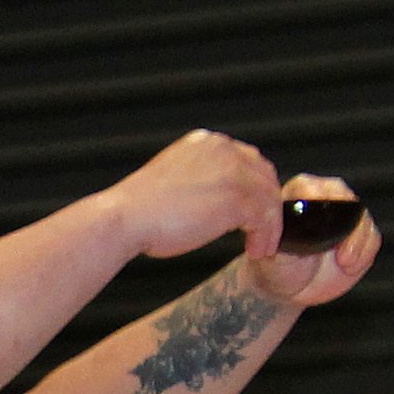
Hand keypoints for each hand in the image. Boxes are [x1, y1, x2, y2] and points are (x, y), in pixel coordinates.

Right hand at [103, 127, 282, 261]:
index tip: (253, 212)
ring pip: (269, 198)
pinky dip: (266, 235)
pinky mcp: (237, 198)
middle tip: (263, 232)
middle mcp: (223, 150)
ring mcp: (233, 172)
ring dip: (270, 226)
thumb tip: (211, 199)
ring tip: (262, 247)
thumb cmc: (137, 210)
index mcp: (206, 143)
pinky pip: (266, 217)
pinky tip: (256, 250)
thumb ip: (197, 180)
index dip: (255, 187)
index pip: (247, 161)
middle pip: (264, 176)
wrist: (124, 218)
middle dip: (267, 206)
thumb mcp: (172, 181)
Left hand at [240, 171, 378, 308]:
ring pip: (361, 217)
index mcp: (295, 196)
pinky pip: (372, 237)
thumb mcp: (271, 256)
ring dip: (357, 241)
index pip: (308, 187)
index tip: (320, 223)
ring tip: (343, 262)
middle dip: (346, 224)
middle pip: (344, 197)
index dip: (316, 201)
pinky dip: (364, 253)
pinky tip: (349, 267)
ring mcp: (345, 216)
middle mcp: (324, 199)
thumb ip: (278, 240)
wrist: (291, 289)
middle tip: (339, 250)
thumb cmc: (274, 268)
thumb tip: (282, 230)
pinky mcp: (361, 234)